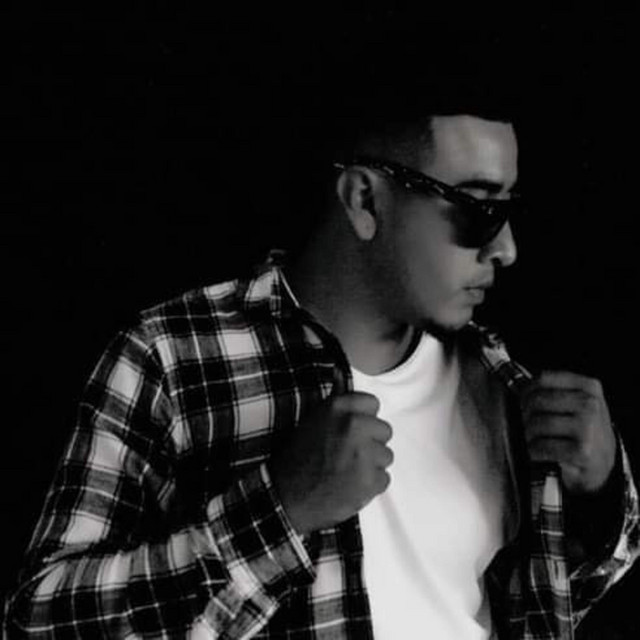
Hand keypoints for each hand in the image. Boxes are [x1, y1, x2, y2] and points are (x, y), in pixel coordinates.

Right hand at [269, 391, 392, 534]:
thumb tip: (339, 371)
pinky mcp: (370, 480)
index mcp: (338, 408)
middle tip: (347, 455)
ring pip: (386, 456)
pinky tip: (350, 486)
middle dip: (370, 443)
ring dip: (371, 465)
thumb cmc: (298, 457)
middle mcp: (353, 426)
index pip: (372, 404)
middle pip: (384, 430)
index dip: (363, 419)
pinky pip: (384, 478)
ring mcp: (363, 454)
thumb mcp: (312, 419)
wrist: (286, 497)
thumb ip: (334, 397)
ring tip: (347, 471)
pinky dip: (370, 485)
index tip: (351, 431)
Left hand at [520, 371, 616, 494]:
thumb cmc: (584, 430)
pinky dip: (534, 451)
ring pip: (537, 423)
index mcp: (588, 387)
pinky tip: (539, 452)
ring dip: (529, 434)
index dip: (527, 391)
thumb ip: (554, 390)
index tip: (524, 400)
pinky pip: (542, 446)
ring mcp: (587, 428)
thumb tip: (521, 388)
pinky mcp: (581, 451)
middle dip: (526, 414)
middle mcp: (589, 405)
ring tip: (535, 439)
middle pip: (537, 401)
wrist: (602, 463)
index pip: (544, 379)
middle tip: (528, 423)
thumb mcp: (578, 402)